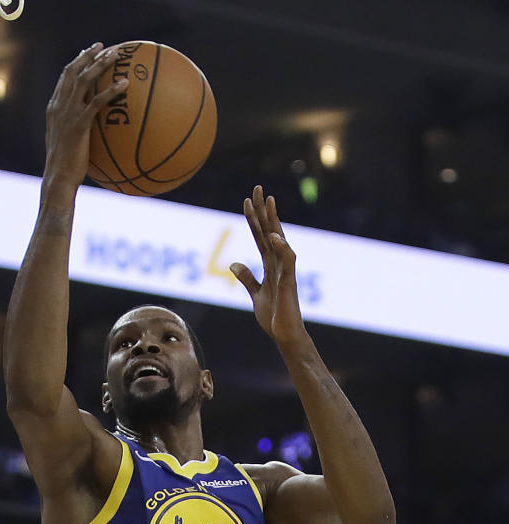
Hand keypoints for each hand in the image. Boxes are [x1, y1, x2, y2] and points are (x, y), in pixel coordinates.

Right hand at [44, 44, 127, 192]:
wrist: (58, 178)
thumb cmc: (65, 167)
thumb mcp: (68, 143)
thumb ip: (76, 128)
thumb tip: (92, 128)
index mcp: (55, 107)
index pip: (65, 77)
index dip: (78, 62)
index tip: (89, 52)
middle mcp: (60, 106)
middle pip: (74, 71)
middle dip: (88, 55)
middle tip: (104, 46)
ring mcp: (68, 114)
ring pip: (85, 80)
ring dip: (101, 64)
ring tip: (117, 55)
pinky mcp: (79, 124)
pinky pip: (97, 102)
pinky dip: (112, 90)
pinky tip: (126, 84)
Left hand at [231, 187, 306, 349]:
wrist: (285, 336)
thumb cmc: (274, 317)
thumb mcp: (255, 295)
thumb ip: (247, 278)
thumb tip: (233, 264)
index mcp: (269, 264)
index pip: (259, 236)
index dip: (253, 219)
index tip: (246, 201)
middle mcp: (278, 263)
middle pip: (269, 231)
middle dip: (263, 210)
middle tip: (258, 188)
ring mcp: (284, 270)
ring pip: (279, 239)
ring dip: (273, 220)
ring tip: (268, 201)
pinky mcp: (289, 281)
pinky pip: (287, 260)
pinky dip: (281, 247)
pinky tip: (274, 234)